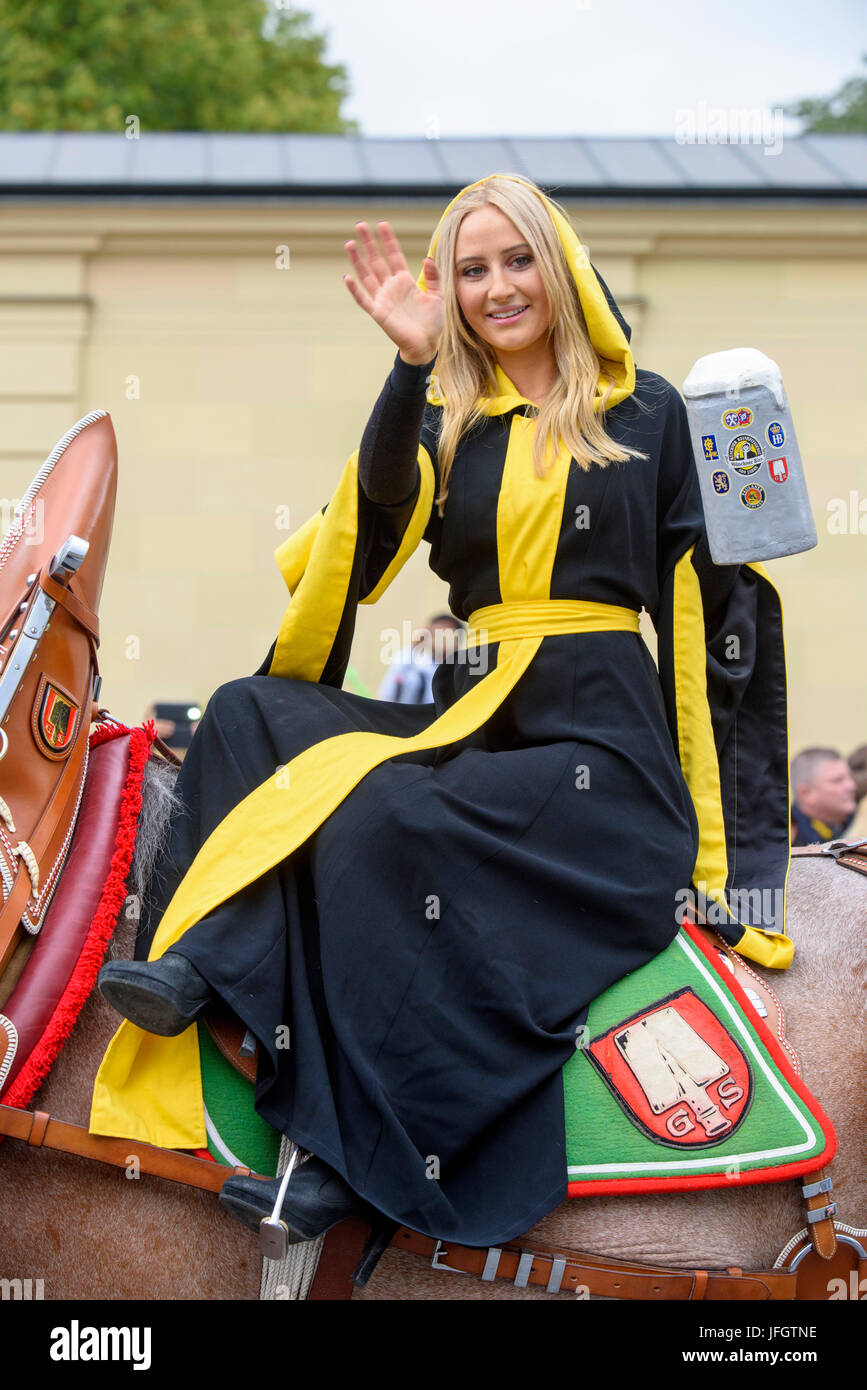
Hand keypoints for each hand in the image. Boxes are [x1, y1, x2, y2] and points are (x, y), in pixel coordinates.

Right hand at [343, 221, 442, 363]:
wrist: (426, 345)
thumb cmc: (432, 322)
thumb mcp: (437, 296)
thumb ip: (433, 277)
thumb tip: (427, 259)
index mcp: (405, 281)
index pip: (394, 256)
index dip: (388, 241)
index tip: (382, 224)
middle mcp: (391, 287)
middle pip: (377, 260)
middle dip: (369, 243)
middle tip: (360, 225)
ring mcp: (383, 299)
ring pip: (367, 275)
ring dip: (358, 260)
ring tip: (350, 243)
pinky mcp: (378, 313)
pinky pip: (363, 300)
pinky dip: (355, 290)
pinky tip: (347, 277)